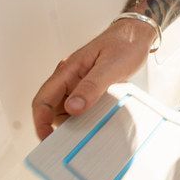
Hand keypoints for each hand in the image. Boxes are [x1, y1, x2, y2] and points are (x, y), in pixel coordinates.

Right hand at [31, 18, 153, 139]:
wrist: (138, 35)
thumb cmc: (125, 44)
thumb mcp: (111, 67)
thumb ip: (92, 86)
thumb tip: (72, 108)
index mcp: (68, 70)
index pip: (43, 100)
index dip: (41, 122)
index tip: (47, 140)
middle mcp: (69, 78)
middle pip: (53, 109)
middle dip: (58, 127)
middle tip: (72, 144)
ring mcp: (79, 83)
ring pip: (67, 110)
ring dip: (74, 123)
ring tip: (89, 134)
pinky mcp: (91, 88)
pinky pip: (82, 106)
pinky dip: (86, 117)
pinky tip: (99, 123)